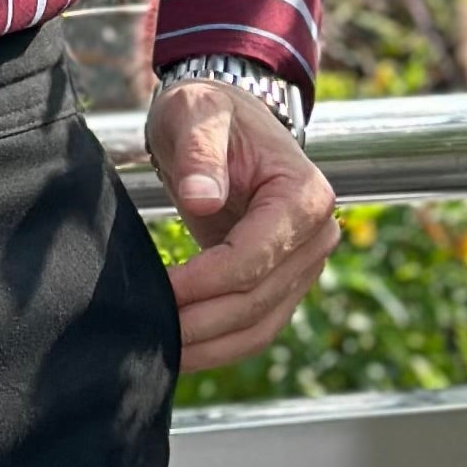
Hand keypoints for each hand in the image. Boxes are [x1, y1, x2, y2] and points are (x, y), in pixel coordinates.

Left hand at [146, 77, 338, 371]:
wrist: (224, 120)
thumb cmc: (210, 111)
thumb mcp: (197, 113)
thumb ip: (201, 152)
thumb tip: (203, 197)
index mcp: (304, 195)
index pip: (255, 256)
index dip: (206, 281)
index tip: (162, 291)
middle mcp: (317, 234)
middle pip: (258, 298)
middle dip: (202, 322)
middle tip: (149, 332)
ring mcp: (304, 262)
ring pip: (260, 324)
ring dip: (210, 345)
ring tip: (159, 355)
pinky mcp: (284, 280)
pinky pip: (257, 324)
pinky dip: (220, 343)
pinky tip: (182, 352)